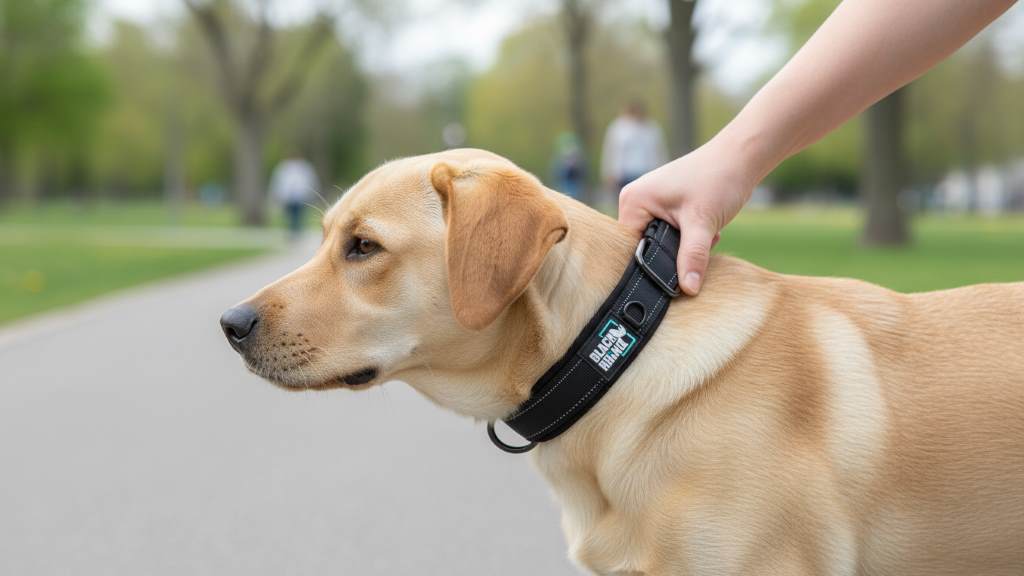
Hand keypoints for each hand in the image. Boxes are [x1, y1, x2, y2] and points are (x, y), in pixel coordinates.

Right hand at [618, 136, 756, 295]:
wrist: (742, 158)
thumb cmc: (718, 179)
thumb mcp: (702, 223)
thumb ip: (692, 257)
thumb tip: (687, 290)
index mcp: (633, 201)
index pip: (630, 247)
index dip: (652, 264)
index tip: (676, 270)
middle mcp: (636, 201)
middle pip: (645, 247)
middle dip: (673, 254)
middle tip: (698, 245)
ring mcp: (652, 203)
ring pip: (662, 243)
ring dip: (685, 247)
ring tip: (705, 233)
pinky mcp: (667, 206)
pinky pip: (672, 235)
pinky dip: (691, 238)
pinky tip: (707, 230)